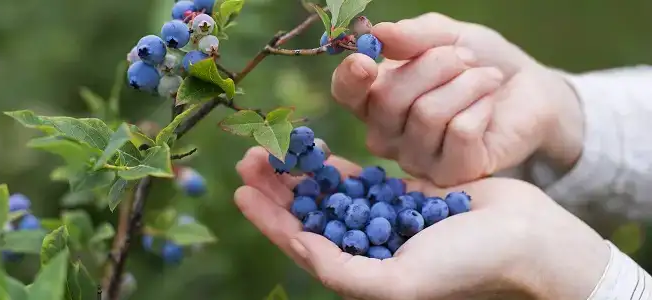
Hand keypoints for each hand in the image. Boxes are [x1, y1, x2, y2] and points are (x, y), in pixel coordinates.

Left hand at [234, 147, 608, 299]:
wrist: (524, 239)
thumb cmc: (466, 268)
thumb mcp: (399, 282)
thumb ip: (344, 271)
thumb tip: (300, 248)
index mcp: (362, 274)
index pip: (302, 244)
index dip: (269, 219)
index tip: (242, 191)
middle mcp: (367, 248)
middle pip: (309, 214)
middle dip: (277, 189)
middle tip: (250, 157)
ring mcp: (384, 219)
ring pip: (329, 194)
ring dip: (300, 172)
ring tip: (273, 148)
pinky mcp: (403, 195)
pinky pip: (360, 178)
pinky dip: (335, 165)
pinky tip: (314, 150)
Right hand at [331, 13, 583, 185]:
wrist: (529, 90)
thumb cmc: (479, 62)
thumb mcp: (447, 35)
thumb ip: (412, 35)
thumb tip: (377, 34)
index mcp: (375, 98)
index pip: (346, 94)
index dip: (350, 78)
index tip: (368, 61)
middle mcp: (388, 134)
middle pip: (388, 99)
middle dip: (434, 65)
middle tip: (466, 57)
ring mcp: (417, 159)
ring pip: (427, 114)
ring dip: (466, 83)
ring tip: (486, 78)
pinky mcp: (452, 174)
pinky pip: (459, 133)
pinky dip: (481, 107)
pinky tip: (490, 106)